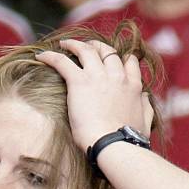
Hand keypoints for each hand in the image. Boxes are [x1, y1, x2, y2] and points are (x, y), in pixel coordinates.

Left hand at [35, 39, 153, 151]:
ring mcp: (98, 76)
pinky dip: (50, 56)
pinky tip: (42, 56)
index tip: (113, 59)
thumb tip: (145, 96)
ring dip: (74, 44)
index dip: (120, 57)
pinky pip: (62, 61)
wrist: (113, 144)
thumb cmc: (128, 139)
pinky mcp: (79, 82)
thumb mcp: (145, 121)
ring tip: (64, 44)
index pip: (128, 61)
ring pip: (86, 50)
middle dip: (97, 46)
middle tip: (87, 47)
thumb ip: (146, 106)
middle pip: (106, 51)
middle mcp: (117, 76)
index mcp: (133, 86)